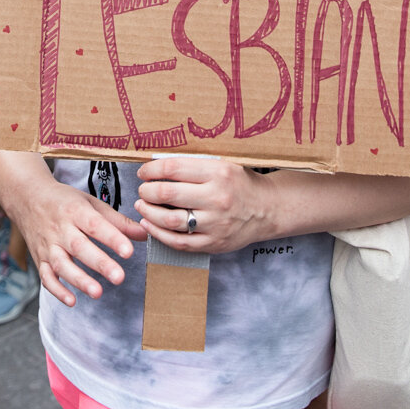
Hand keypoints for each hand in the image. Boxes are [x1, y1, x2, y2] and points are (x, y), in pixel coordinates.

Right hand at [5, 176, 144, 306]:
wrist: (26, 197)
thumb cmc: (64, 201)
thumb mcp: (90, 203)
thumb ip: (117, 222)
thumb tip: (145, 235)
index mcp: (75, 211)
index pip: (95, 225)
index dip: (112, 238)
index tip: (129, 252)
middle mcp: (60, 228)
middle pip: (79, 247)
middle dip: (99, 263)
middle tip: (119, 278)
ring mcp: (48, 245)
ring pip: (61, 265)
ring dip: (79, 280)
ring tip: (98, 293)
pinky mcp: (39, 259)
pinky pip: (46, 277)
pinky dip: (57, 290)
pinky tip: (72, 301)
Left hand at [134, 156, 275, 254]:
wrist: (267, 209)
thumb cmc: (240, 184)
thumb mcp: (223, 165)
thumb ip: (194, 166)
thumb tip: (156, 165)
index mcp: (218, 173)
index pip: (173, 169)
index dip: (151, 170)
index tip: (143, 173)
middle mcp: (217, 198)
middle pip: (167, 194)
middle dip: (146, 191)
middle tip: (142, 190)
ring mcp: (216, 223)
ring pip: (170, 220)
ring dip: (148, 213)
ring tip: (142, 206)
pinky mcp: (214, 243)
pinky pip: (179, 242)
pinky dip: (159, 234)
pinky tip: (150, 226)